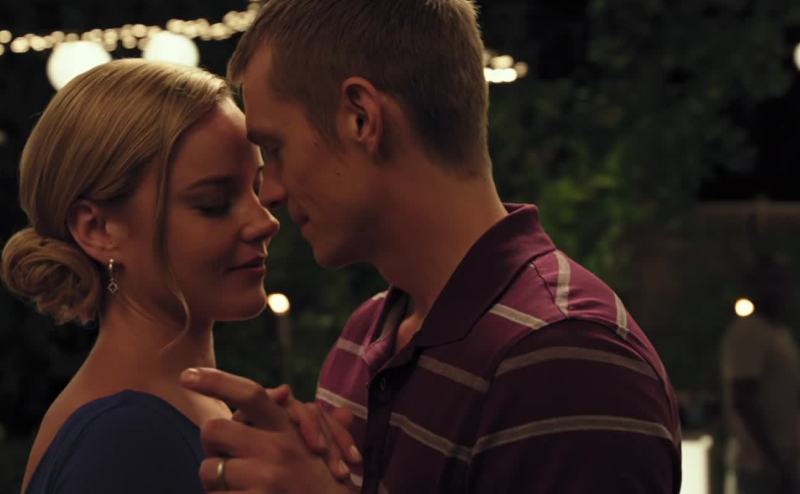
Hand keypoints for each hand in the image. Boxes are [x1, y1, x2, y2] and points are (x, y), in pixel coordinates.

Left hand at [181, 367, 356, 493]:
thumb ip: (295, 418)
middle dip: (212, 447)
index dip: (216, 380)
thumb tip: (282, 390)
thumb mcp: (315, 447)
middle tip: (225, 462)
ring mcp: (266, 479)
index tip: (186, 375)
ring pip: (208, 469)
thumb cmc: (322, 485)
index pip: (250, 393)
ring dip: (214, 483)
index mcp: (289, 429)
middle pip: (213, 428)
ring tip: (238, 490)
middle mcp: (278, 449)